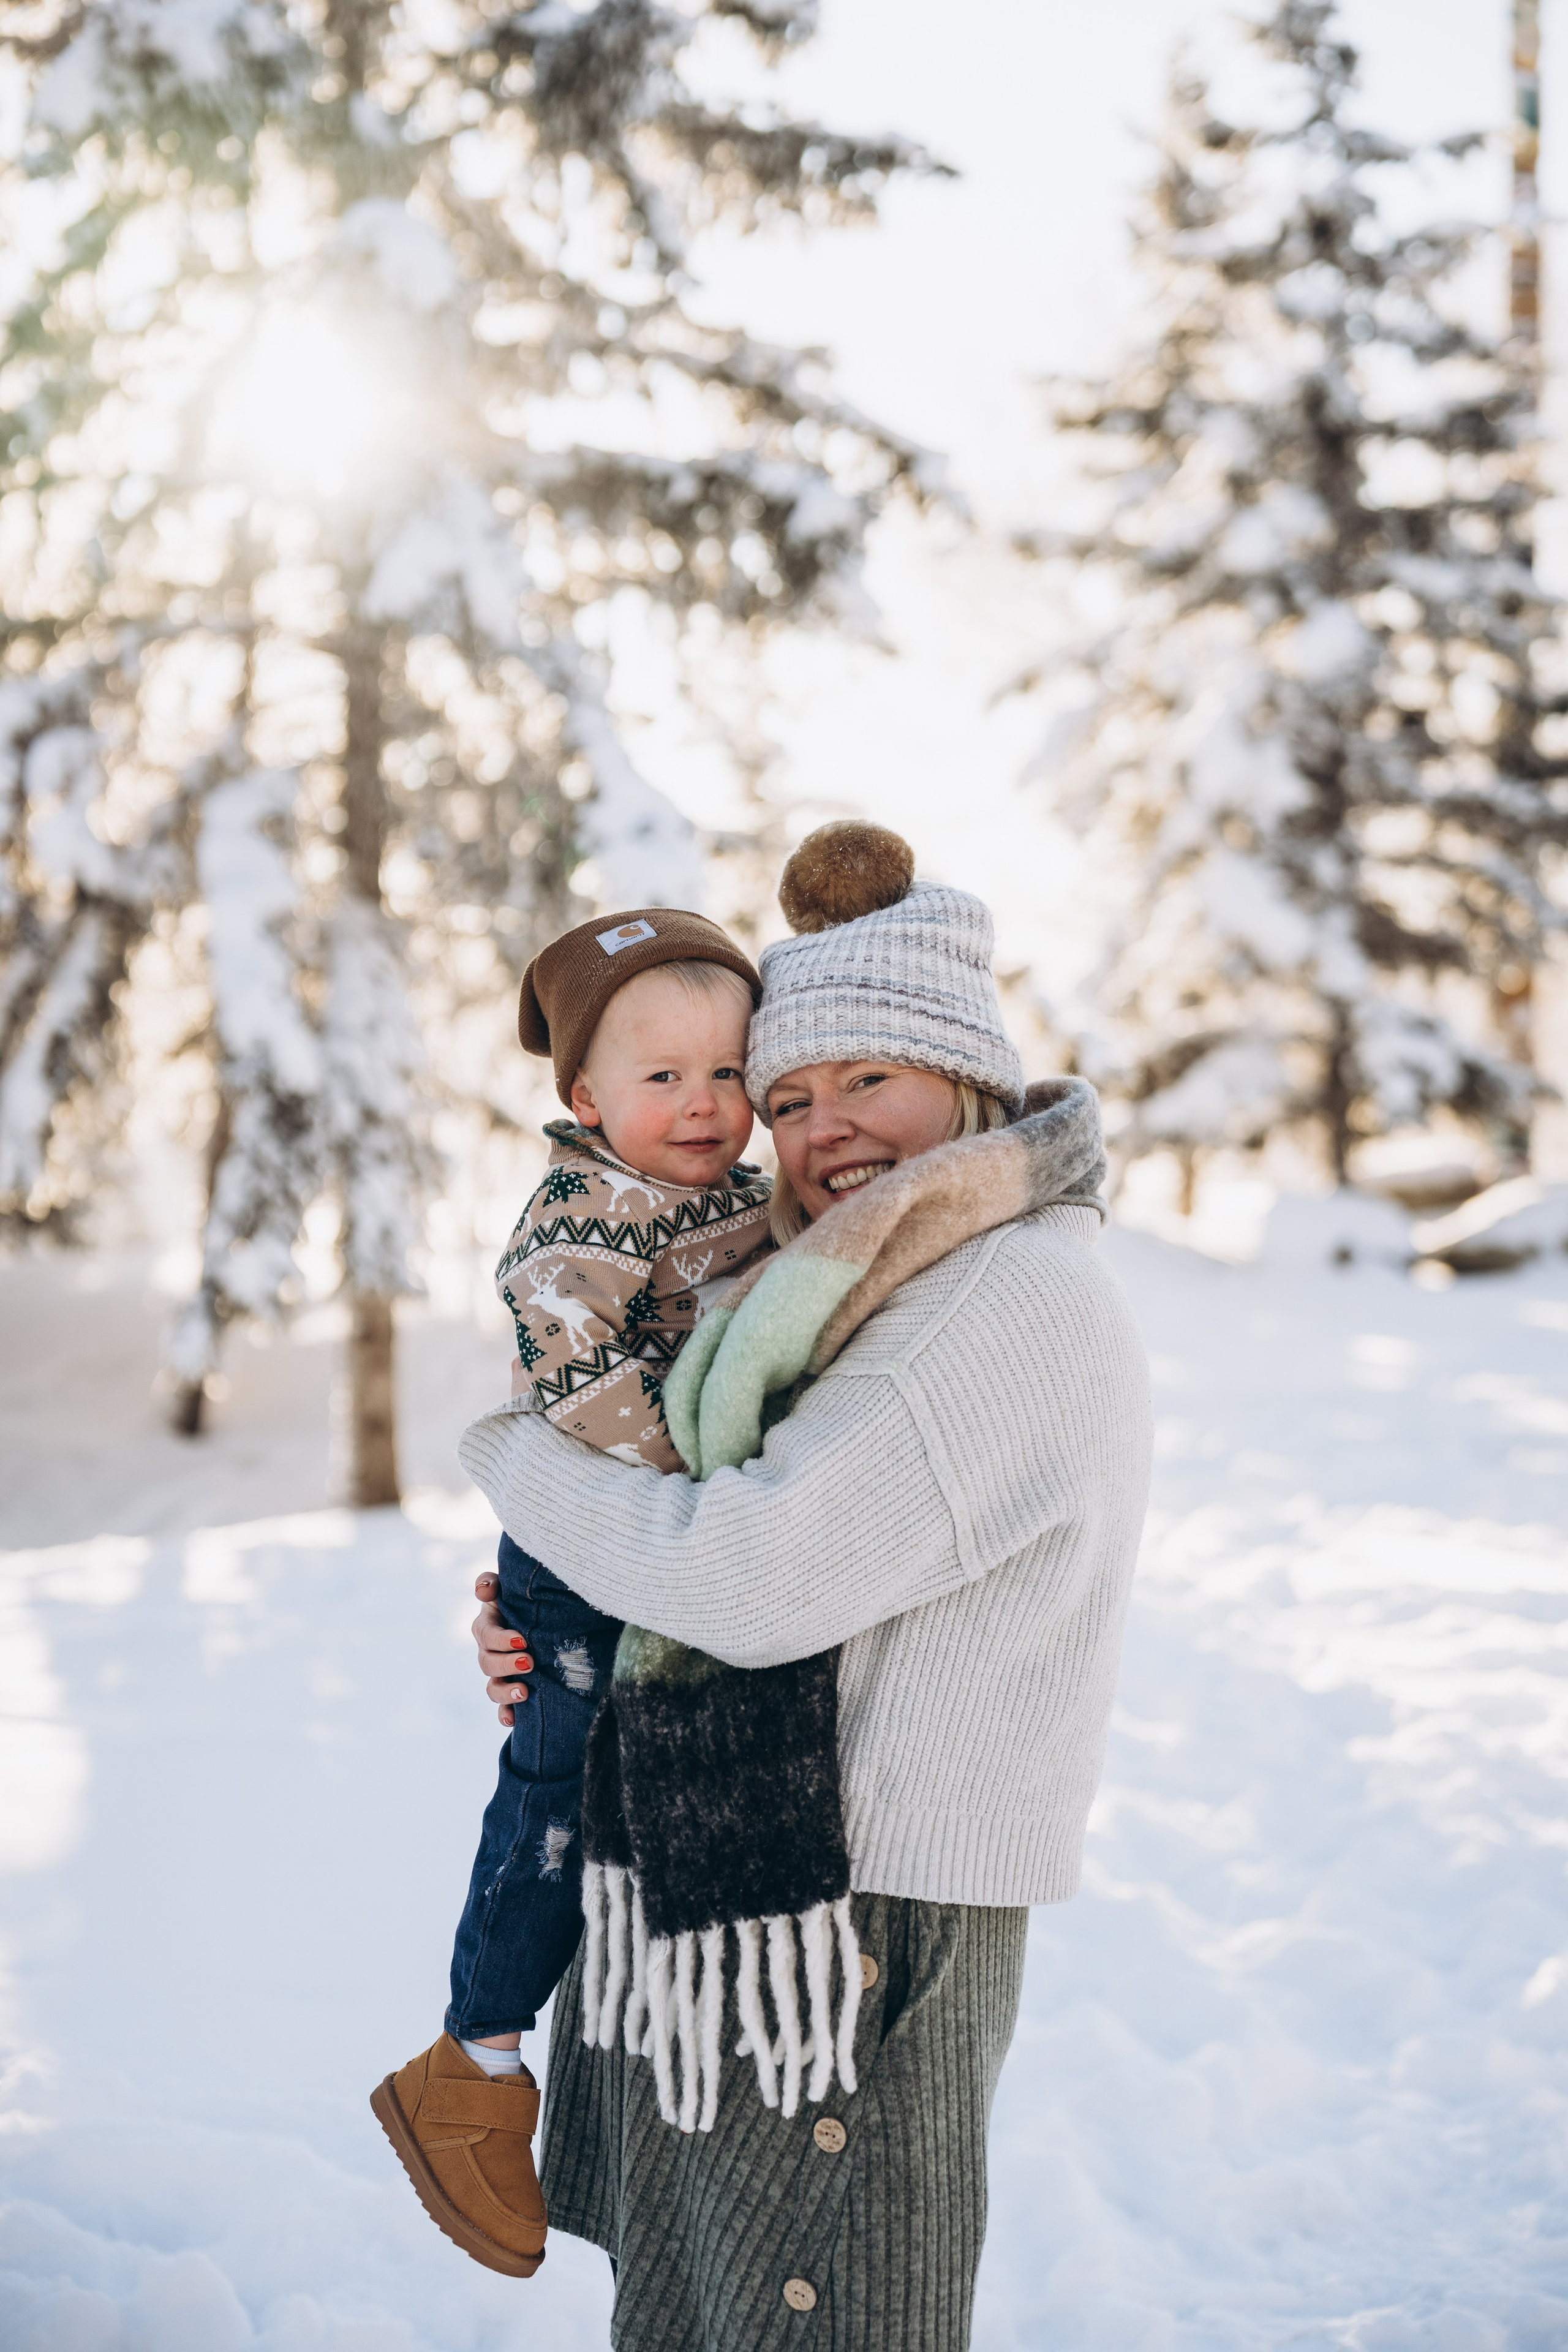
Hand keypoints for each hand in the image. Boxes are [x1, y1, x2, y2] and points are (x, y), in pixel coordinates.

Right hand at [472, 1570, 533, 1725]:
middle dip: (506, 1665)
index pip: (486, 1634)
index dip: (500, 1639)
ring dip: (505, 1693)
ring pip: (492, 1688)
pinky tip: (513, 1720)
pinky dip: (506, 1715)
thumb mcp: (510, 1587)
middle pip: (487, 1663)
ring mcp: (499, 1673)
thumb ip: (492, 1583)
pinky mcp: (511, 1690)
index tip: (522, 1640)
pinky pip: (503, 1708)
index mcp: (488, 1625)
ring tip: (524, 1693)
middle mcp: (490, 1651)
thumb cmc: (526, 1598)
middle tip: (529, 1662)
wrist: (546, 1617)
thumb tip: (483, 1589)